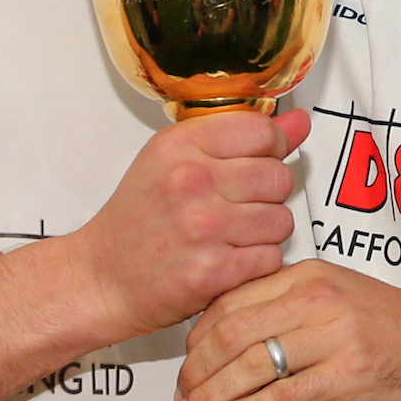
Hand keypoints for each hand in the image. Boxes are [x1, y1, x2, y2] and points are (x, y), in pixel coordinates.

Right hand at [72, 111, 304, 345]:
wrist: (101, 278)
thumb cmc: (137, 219)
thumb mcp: (173, 160)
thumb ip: (239, 137)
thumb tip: (299, 122)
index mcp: (180, 146)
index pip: (264, 131)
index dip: (271, 149)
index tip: (257, 162)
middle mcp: (192, 181)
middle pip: (280, 176)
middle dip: (268, 194)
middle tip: (238, 206)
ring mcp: (203, 227)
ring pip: (282, 220)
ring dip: (266, 232)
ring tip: (233, 235)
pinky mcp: (213, 271)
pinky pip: (272, 257)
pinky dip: (258, 263)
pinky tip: (229, 259)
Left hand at [172, 258, 400, 400]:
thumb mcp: (342, 303)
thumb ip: (293, 315)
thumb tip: (241, 351)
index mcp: (309, 274)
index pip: (230, 300)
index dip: (196, 339)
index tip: (183, 368)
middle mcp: (316, 295)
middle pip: (230, 330)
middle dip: (195, 371)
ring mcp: (332, 332)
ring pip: (250, 362)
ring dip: (212, 396)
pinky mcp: (348, 371)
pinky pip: (282, 395)